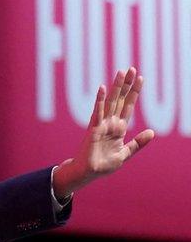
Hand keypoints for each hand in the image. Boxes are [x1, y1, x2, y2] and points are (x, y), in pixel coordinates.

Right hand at [53, 67, 154, 198]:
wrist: (89, 173)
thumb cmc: (104, 165)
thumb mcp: (125, 153)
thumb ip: (137, 143)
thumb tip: (152, 132)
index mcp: (118, 128)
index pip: (128, 106)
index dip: (134, 93)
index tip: (140, 78)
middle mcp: (110, 123)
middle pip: (120, 100)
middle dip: (126, 84)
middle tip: (130, 68)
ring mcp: (102, 124)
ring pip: (111, 102)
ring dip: (116, 87)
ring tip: (120, 72)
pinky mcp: (94, 129)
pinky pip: (98, 111)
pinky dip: (100, 100)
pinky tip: (102, 88)